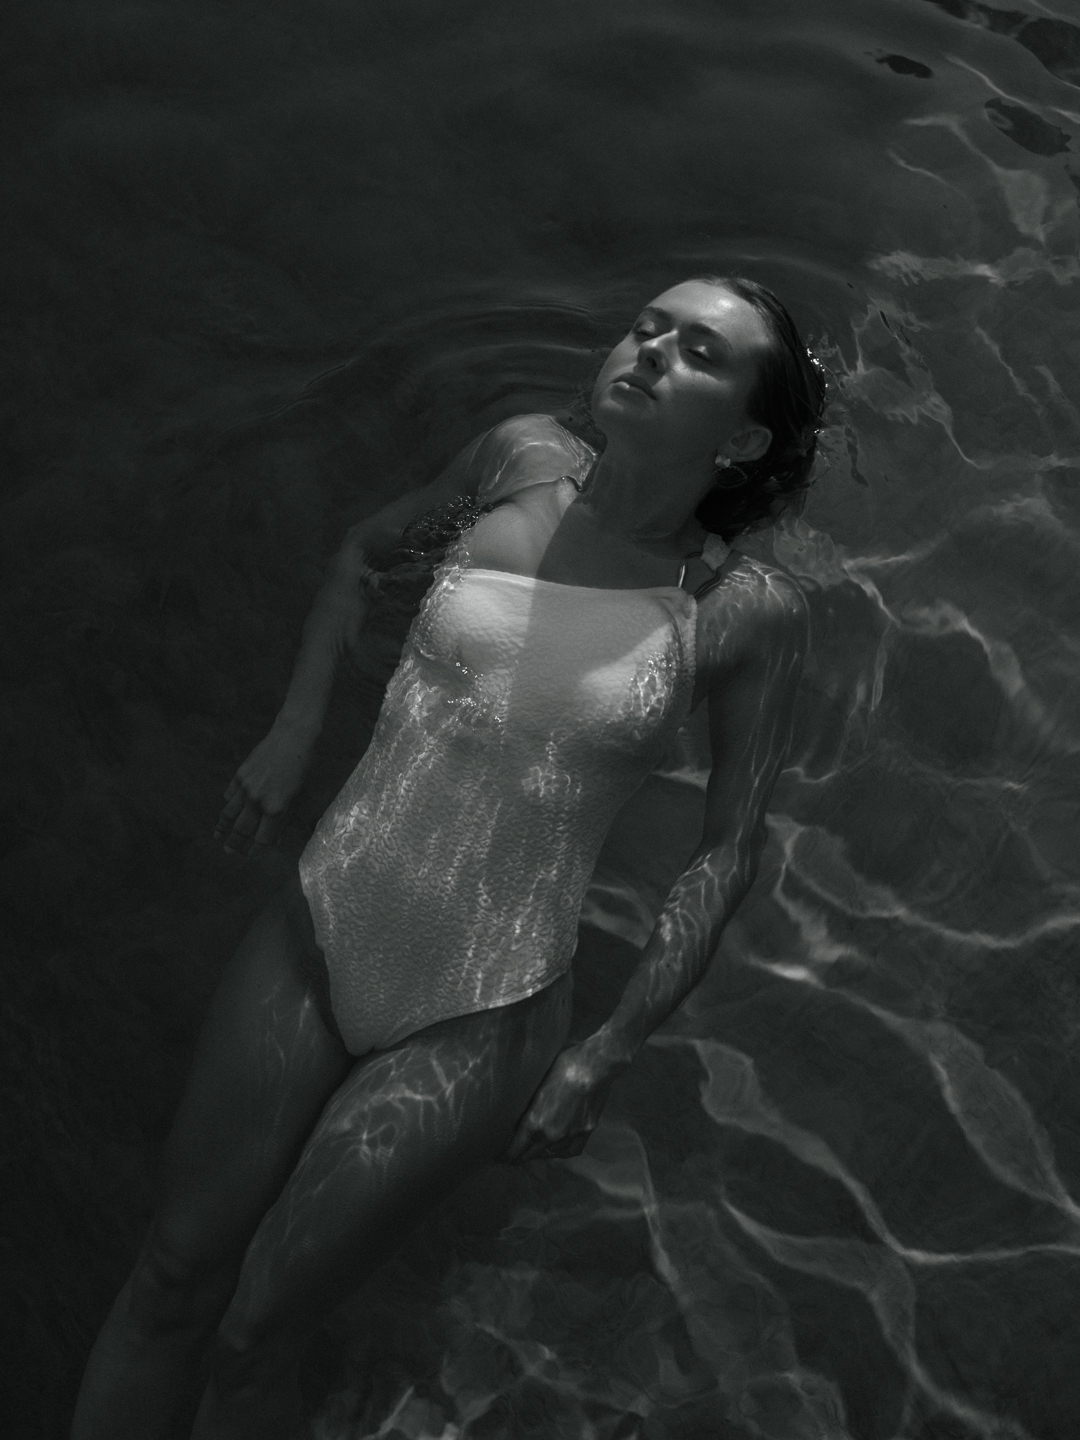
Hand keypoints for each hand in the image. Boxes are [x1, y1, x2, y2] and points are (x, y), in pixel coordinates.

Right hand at [214, 718, 316, 854]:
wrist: (292, 738)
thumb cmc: (303, 768)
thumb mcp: (300, 797)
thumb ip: (287, 819)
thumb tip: (276, 839)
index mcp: (276, 808)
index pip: (263, 838)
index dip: (257, 850)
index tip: (251, 857)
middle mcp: (258, 800)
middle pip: (242, 829)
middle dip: (235, 844)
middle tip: (229, 852)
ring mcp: (246, 787)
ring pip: (229, 814)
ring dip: (223, 828)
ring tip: (218, 837)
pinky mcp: (240, 775)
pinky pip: (230, 795)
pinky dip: (228, 803)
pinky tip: (227, 810)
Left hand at [505, 1036, 628, 1162]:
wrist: (592, 1066)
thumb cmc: (560, 1066)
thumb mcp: (536, 1084)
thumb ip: (528, 1104)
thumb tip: (517, 1110)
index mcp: (534, 1123)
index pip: (515, 1150)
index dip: (505, 1156)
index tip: (499, 1156)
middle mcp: (551, 1135)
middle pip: (530, 1155)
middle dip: (519, 1157)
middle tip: (512, 1155)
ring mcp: (570, 1136)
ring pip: (551, 1154)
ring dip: (540, 1152)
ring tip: (534, 1149)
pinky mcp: (586, 1132)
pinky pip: (570, 1151)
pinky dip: (561, 1151)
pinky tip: (557, 1148)